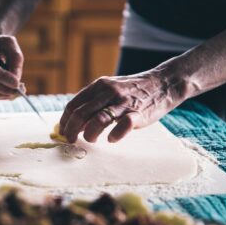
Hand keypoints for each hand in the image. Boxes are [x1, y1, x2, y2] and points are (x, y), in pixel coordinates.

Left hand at [59, 71, 185, 142]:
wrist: (162, 83)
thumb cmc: (131, 91)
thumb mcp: (109, 89)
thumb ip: (93, 102)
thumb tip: (73, 123)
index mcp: (98, 86)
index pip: (73, 105)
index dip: (65, 121)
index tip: (63, 132)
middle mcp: (108, 92)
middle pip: (81, 114)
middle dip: (72, 131)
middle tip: (71, 141)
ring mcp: (123, 103)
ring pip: (98, 120)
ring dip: (90, 134)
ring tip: (91, 139)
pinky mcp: (137, 113)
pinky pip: (123, 126)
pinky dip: (114, 135)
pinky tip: (111, 139)